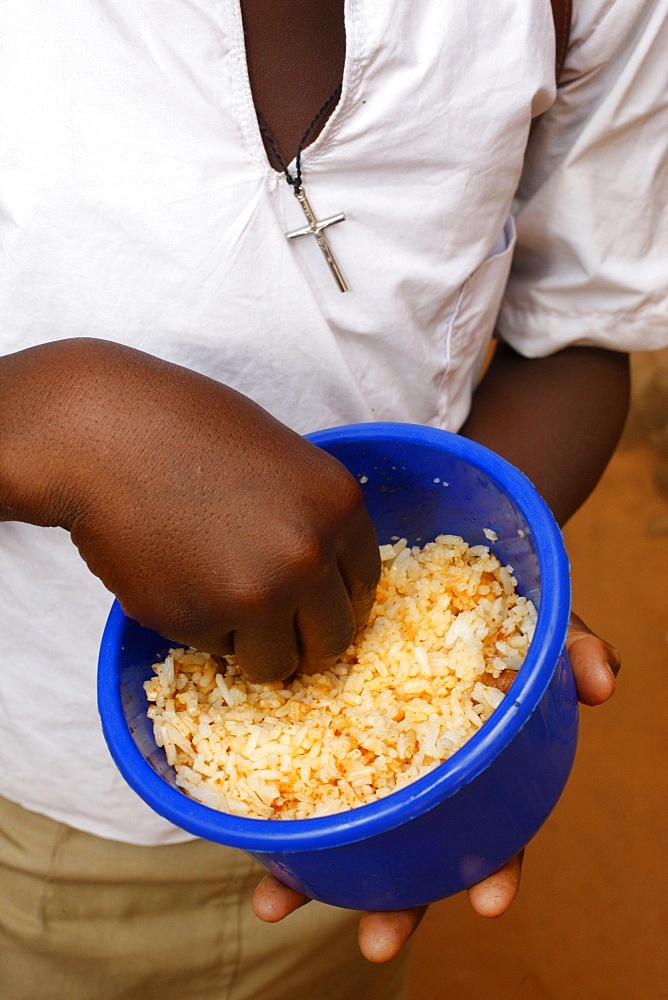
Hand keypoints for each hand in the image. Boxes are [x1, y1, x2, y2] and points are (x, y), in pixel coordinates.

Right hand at [0, 339, 379, 681]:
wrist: (103, 434)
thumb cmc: (187, 429)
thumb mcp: (281, 458)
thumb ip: (311, 518)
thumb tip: (327, 578)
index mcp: (340, 507)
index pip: (365, 586)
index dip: (337, 601)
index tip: (317, 609)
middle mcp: (311, 555)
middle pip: (334, 638)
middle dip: (304, 639)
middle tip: (271, 624)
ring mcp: (259, 594)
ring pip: (277, 663)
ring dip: (251, 644)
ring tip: (213, 592)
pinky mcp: (202, 621)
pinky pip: (217, 651)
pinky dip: (199, 628)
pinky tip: (175, 574)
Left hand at [252, 612, 620, 960]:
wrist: (433, 568)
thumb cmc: (491, 614)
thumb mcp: (538, 626)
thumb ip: (572, 650)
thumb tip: (603, 682)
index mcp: (481, 767)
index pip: (499, 830)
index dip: (497, 869)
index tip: (488, 903)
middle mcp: (426, 777)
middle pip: (417, 852)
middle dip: (398, 905)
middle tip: (376, 940)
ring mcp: (371, 758)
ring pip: (348, 827)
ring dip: (313, 875)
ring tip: (275, 904)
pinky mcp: (323, 730)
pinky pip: (296, 774)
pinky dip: (271, 803)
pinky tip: (242, 827)